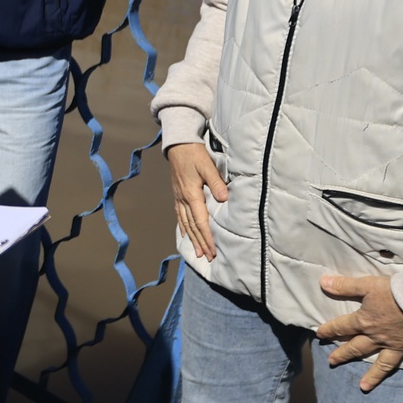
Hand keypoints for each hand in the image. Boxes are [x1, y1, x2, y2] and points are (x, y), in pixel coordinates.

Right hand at [168, 141, 227, 260]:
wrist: (178, 145)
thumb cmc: (194, 154)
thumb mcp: (207, 165)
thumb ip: (216, 182)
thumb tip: (224, 198)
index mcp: (192, 194)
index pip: (201, 221)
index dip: (207, 237)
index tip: (213, 250)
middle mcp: (184, 199)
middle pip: (192, 226)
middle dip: (200, 243)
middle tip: (207, 257)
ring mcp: (179, 198)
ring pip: (185, 223)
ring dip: (192, 239)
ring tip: (197, 252)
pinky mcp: (178, 195)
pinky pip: (180, 216)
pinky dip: (183, 228)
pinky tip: (186, 235)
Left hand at [318, 274, 402, 390]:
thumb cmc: (395, 291)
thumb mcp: (367, 285)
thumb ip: (345, 286)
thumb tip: (322, 282)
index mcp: (365, 322)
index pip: (342, 327)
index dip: (329, 330)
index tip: (319, 335)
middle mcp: (380, 338)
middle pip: (358, 348)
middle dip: (343, 354)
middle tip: (332, 362)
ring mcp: (400, 345)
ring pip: (384, 364)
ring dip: (374, 376)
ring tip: (363, 387)